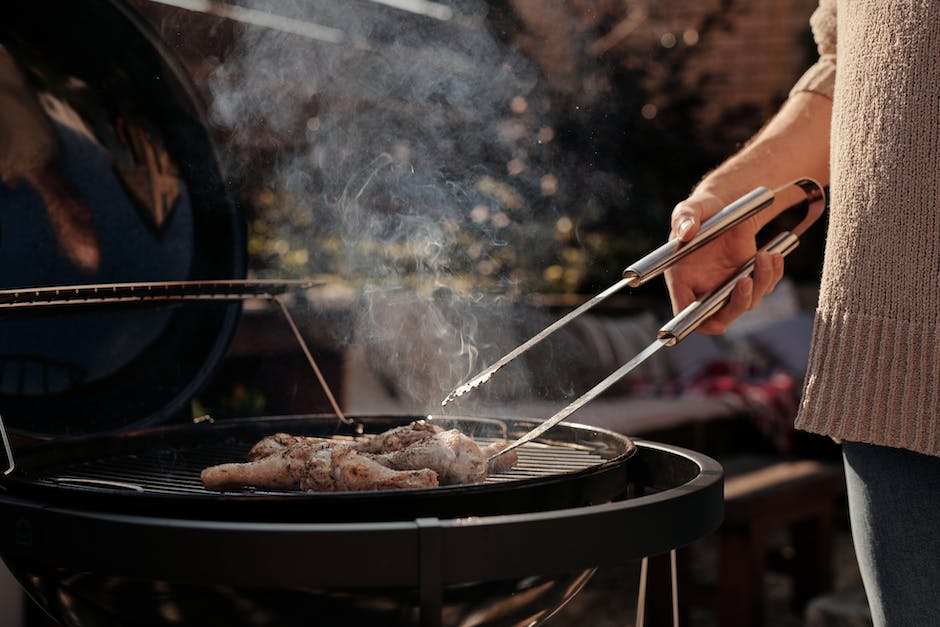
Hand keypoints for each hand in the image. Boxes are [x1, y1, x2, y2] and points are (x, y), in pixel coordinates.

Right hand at [664, 190, 783, 333]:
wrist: (725, 205)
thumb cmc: (701, 211)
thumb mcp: (690, 209)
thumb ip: (685, 218)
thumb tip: (686, 232)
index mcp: (682, 280)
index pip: (686, 313)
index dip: (700, 324)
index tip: (717, 324)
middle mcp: (705, 289)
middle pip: (721, 315)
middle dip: (738, 303)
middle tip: (746, 280)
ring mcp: (729, 286)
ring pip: (749, 301)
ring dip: (761, 282)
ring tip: (764, 256)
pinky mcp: (750, 277)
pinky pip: (765, 285)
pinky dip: (773, 274)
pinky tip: (774, 255)